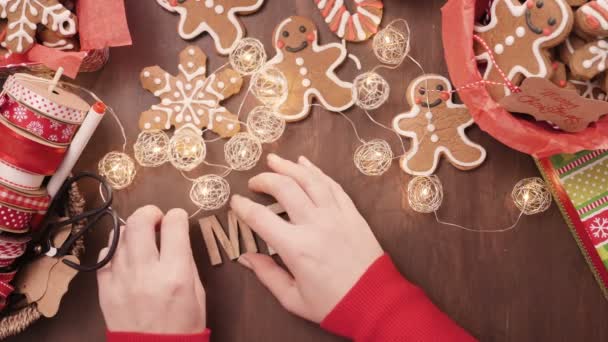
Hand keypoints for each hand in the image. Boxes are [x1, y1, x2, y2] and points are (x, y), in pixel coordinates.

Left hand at [97, 206, 205, 333]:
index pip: (174, 225)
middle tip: (156, 219)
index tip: (178, 219)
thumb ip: (186, 261)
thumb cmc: (183, 325)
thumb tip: (176, 236)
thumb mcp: (198, 292)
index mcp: (175, 274)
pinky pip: (105, 256)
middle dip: (149, 212)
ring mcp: (121, 280)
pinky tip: (126, 257)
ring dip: (134, 231)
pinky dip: (116, 250)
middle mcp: (146, 273)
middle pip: (139, 222)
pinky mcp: (105, 289)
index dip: (177, 216)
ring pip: (121, 236)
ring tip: (142, 239)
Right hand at [232, 154, 383, 322]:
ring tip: (274, 160)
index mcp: (296, 248)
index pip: (260, 218)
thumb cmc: (333, 304)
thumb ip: (267, 275)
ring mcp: (336, 215)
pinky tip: (305, 164)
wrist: (375, 301)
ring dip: (290, 167)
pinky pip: (333, 186)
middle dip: (265, 180)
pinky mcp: (352, 214)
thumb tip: (247, 257)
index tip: (235, 202)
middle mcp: (315, 224)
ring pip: (310, 180)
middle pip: (285, 188)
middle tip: (254, 182)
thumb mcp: (293, 298)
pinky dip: (317, 172)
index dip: (243, 207)